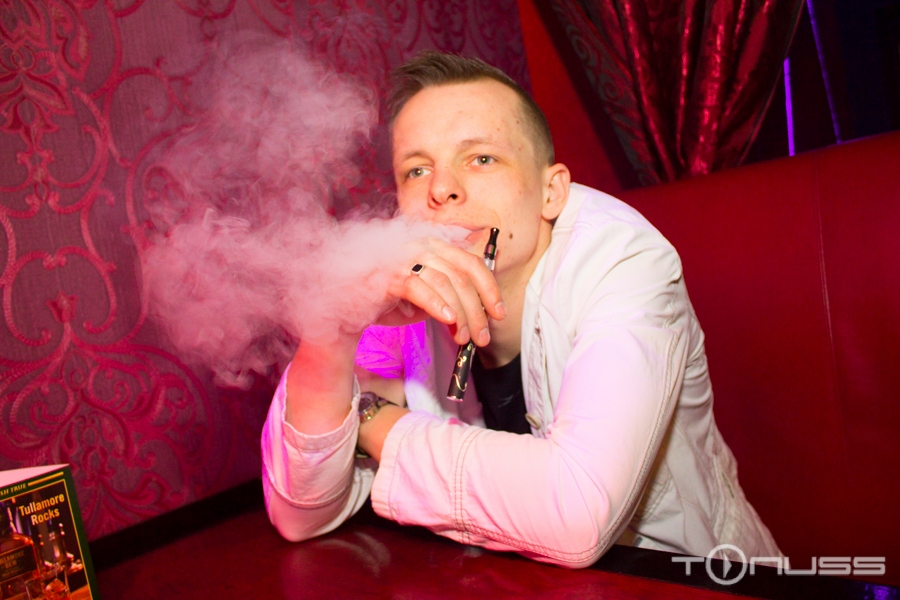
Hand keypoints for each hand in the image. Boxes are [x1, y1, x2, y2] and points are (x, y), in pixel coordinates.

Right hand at [378, 237, 505, 346]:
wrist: (349, 305)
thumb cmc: (387, 299)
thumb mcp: (427, 298)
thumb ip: (451, 299)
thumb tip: (479, 316)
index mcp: (433, 246)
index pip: (471, 263)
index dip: (489, 289)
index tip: (499, 313)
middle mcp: (421, 246)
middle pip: (462, 276)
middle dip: (477, 310)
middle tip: (482, 337)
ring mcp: (404, 258)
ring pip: (445, 283)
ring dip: (460, 314)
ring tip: (464, 337)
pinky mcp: (388, 275)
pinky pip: (419, 288)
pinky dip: (437, 305)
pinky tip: (448, 320)